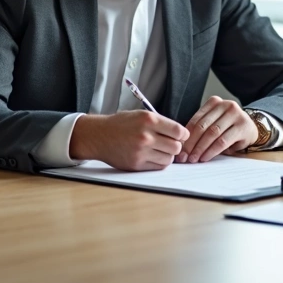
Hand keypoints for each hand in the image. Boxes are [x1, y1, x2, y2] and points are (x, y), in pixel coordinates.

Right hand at [68, 111, 189, 170]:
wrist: (99, 136)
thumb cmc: (121, 124)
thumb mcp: (141, 115)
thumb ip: (160, 123)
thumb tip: (181, 134)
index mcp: (149, 120)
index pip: (178, 131)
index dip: (183, 135)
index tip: (181, 136)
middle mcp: (145, 136)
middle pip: (176, 147)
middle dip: (176, 146)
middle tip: (169, 144)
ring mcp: (141, 151)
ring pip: (169, 159)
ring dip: (167, 155)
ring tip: (159, 150)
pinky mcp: (136, 164)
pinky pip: (158, 167)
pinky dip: (158, 163)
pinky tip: (152, 156)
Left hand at [178, 96, 258, 162]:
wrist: (250, 129)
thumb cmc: (227, 128)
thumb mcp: (213, 124)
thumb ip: (199, 131)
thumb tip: (181, 147)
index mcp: (214, 102)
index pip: (196, 120)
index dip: (186, 136)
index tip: (179, 150)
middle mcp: (225, 105)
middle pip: (203, 126)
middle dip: (192, 144)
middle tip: (185, 156)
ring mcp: (235, 114)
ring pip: (212, 133)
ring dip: (201, 148)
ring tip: (194, 159)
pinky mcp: (243, 126)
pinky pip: (223, 141)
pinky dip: (212, 151)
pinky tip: (205, 157)